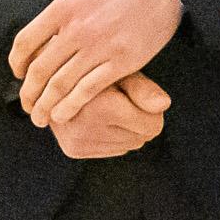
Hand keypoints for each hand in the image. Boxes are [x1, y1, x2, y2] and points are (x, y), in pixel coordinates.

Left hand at [10, 0, 182, 127]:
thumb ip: (64, 13)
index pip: (25, 42)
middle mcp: (75, 29)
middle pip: (40, 70)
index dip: (17, 63)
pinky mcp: (121, 62)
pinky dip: (71, 106)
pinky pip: (88, 90)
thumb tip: (47, 35)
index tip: (20, 75)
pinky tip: (63, 114)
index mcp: (61, 8)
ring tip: (42, 118)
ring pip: (60, 85)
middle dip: (30, 94)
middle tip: (28, 106)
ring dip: (46, 106)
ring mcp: (98, 47)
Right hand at [51, 72, 170, 159]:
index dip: (152, 111)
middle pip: (142, 138)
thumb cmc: (98, 68)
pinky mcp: (73, 150)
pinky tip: (98, 119)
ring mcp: (77, 142)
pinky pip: (114, 150)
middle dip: (139, 121)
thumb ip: (144, 89)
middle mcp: (86, 128)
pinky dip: (113, 137)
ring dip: (126, 130)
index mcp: (102, 107)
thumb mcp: (122, 71)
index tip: (139, 97)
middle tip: (122, 101)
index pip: (153, 126)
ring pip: (129, 146)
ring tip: (108, 108)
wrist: (54, 76)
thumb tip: (165, 104)